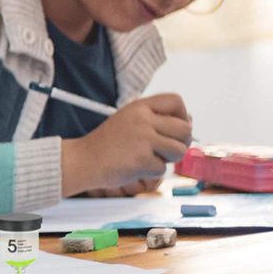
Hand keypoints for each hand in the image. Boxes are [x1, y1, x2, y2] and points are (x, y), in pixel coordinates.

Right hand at [62, 93, 191, 196]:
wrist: (83, 160)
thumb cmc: (108, 143)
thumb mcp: (129, 120)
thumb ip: (156, 118)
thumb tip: (189, 121)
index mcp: (139, 106)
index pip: (175, 101)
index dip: (182, 115)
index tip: (175, 128)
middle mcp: (142, 119)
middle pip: (184, 128)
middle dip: (182, 142)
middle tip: (168, 149)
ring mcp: (142, 139)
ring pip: (179, 149)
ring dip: (169, 159)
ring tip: (151, 158)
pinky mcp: (141, 160)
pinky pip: (162, 168)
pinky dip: (151, 172)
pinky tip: (135, 167)